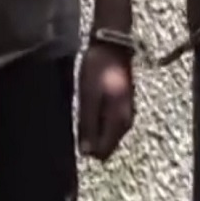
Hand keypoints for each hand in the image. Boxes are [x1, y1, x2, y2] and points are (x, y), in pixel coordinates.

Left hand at [77, 42, 134, 160]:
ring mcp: (124, 114)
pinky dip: (94, 120)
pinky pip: (105, 123)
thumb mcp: (89, 98)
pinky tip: (85, 108)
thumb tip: (86, 153)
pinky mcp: (119, 106)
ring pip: (105, 134)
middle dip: (88, 140)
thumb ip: (88, 125)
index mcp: (119, 122)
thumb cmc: (98, 71)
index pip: (104, 152)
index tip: (74, 135)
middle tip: (75, 121)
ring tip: (78, 112)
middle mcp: (125, 122)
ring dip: (90, 130)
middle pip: (105, 145)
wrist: (111, 47)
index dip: (86, 149)